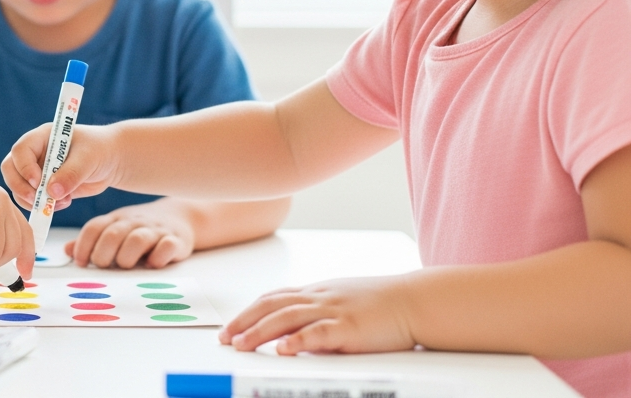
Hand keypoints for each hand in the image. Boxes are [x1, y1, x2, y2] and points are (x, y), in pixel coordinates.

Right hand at [2, 123, 121, 210]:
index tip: (39, 183)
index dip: (25, 168)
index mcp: (41, 137)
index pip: (20, 151)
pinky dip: (43, 207)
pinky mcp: (43, 187)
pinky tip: (64, 203)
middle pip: (11, 169)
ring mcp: (37, 170)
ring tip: (59, 203)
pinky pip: (32, 200)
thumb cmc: (99, 150)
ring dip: (33, 200)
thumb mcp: (88, 158)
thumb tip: (52, 192)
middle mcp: (34, 153)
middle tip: (37, 200)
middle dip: (20, 187)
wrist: (111, 161)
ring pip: (18, 187)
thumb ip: (71, 174)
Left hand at [68, 200, 195, 268]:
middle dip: (103, 254)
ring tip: (126, 266)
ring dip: (127, 256)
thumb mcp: (115, 229)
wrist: (179, 217)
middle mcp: (133, 222)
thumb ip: (93, 241)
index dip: (83, 245)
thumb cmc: (139, 229)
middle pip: (112, 234)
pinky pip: (167, 246)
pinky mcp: (176, 240)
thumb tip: (67, 250)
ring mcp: (155, 230)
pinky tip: (153, 264)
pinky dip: (158, 256)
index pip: (94, 227)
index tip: (81, 263)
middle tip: (103, 266)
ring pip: (137, 239)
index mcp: (115, 219)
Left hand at [221, 275, 417, 354]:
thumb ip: (319, 313)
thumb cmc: (383, 303)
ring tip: (241, 344)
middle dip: (244, 322)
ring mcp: (333, 310)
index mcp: (317, 292)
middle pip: (272, 305)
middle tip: (225, 338)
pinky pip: (319, 332)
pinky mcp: (350, 326)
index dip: (249, 311)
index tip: (231, 326)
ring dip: (260, 331)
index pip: (274, 298)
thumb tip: (296, 331)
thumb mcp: (343, 301)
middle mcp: (320, 298)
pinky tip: (284, 349)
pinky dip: (298, 340)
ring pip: (287, 317)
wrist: (416, 300)